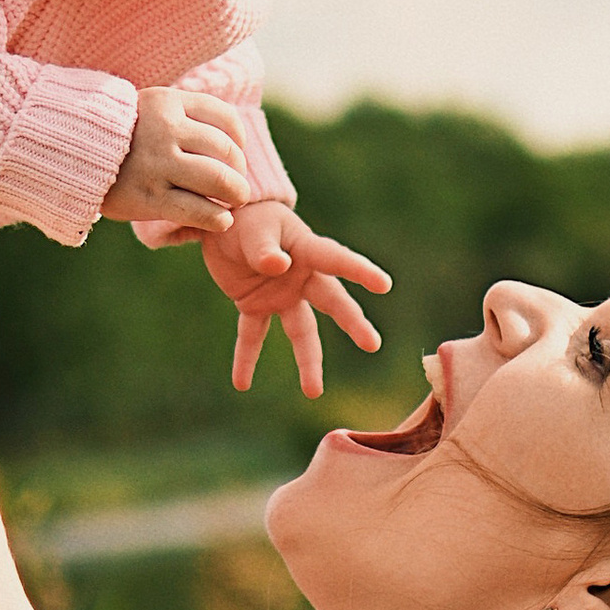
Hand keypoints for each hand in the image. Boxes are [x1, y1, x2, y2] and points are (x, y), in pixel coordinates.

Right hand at [100, 88, 253, 235]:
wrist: (67, 152)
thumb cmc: (114, 134)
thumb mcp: (146, 109)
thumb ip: (180, 117)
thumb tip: (227, 141)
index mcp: (167, 102)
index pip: (224, 117)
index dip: (239, 139)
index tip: (236, 153)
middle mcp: (165, 130)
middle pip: (226, 151)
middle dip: (239, 173)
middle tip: (237, 187)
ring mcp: (157, 163)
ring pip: (217, 179)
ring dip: (235, 194)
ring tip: (233, 203)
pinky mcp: (149, 197)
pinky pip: (196, 209)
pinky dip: (217, 218)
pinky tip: (221, 221)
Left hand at [201, 206, 388, 398]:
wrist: (226, 222)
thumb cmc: (246, 218)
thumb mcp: (252, 229)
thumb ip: (264, 248)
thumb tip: (279, 266)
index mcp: (306, 249)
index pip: (337, 260)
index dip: (360, 271)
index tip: (384, 284)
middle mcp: (301, 276)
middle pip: (332, 302)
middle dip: (352, 323)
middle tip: (372, 344)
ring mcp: (281, 294)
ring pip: (301, 330)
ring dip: (308, 360)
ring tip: (313, 391)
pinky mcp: (255, 305)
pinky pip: (253, 335)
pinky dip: (246, 358)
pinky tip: (242, 383)